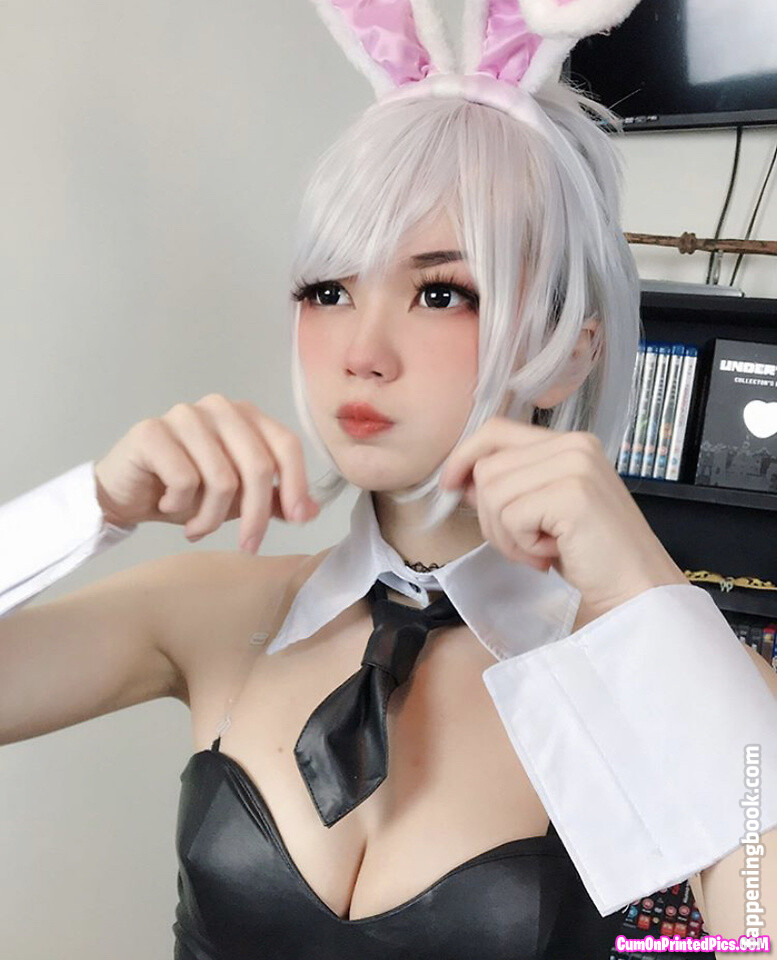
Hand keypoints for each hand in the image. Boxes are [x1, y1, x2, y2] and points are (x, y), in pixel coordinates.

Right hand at [93, 393, 319, 552]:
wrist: (126, 494)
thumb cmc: (185, 492)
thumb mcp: (238, 500)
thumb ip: (275, 500)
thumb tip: (311, 511)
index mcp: (246, 416)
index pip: (286, 445)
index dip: (296, 484)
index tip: (296, 521)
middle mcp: (219, 408)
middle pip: (259, 466)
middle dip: (256, 515)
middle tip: (248, 546)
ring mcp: (184, 415)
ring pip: (222, 479)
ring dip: (212, 518)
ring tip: (198, 527)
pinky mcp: (152, 431)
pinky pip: (184, 480)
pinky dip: (180, 507)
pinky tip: (167, 506)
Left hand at [438, 417, 687, 621]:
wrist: (636, 589)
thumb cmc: (590, 555)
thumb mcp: (542, 511)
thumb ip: (509, 487)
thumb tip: (460, 480)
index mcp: (569, 442)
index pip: (496, 430)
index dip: (464, 456)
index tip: (450, 485)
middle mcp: (574, 444)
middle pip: (488, 467)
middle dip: (491, 516)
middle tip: (524, 544)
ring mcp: (575, 465)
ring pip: (493, 493)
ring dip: (506, 535)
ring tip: (539, 551)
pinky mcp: (572, 493)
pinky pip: (511, 516)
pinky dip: (521, 545)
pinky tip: (551, 554)